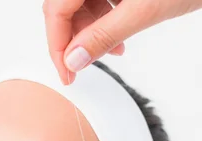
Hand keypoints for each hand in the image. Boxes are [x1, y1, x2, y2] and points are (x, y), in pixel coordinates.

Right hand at [43, 0, 201, 84]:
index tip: (66, 73)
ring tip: (114, 50)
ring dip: (91, 32)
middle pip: (64, 7)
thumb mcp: (145, 9)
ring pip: (81, 4)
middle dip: (74, 39)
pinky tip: (120, 35)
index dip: (57, 45)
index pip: (56, 10)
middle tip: (84, 67)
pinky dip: (105, 20)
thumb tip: (74, 60)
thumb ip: (105, 35)